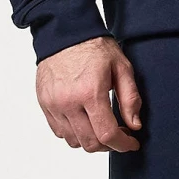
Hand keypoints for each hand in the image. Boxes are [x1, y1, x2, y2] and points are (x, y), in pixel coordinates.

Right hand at [36, 37, 141, 151]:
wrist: (65, 32)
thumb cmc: (95, 47)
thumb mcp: (122, 67)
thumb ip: (130, 98)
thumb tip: (134, 125)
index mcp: (90, 93)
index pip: (107, 134)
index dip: (123, 145)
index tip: (131, 143)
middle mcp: (68, 102)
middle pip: (90, 143)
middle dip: (109, 145)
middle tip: (119, 134)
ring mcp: (53, 105)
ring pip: (74, 141)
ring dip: (91, 141)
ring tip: (102, 128)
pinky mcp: (44, 104)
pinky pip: (59, 132)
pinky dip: (74, 134)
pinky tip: (85, 122)